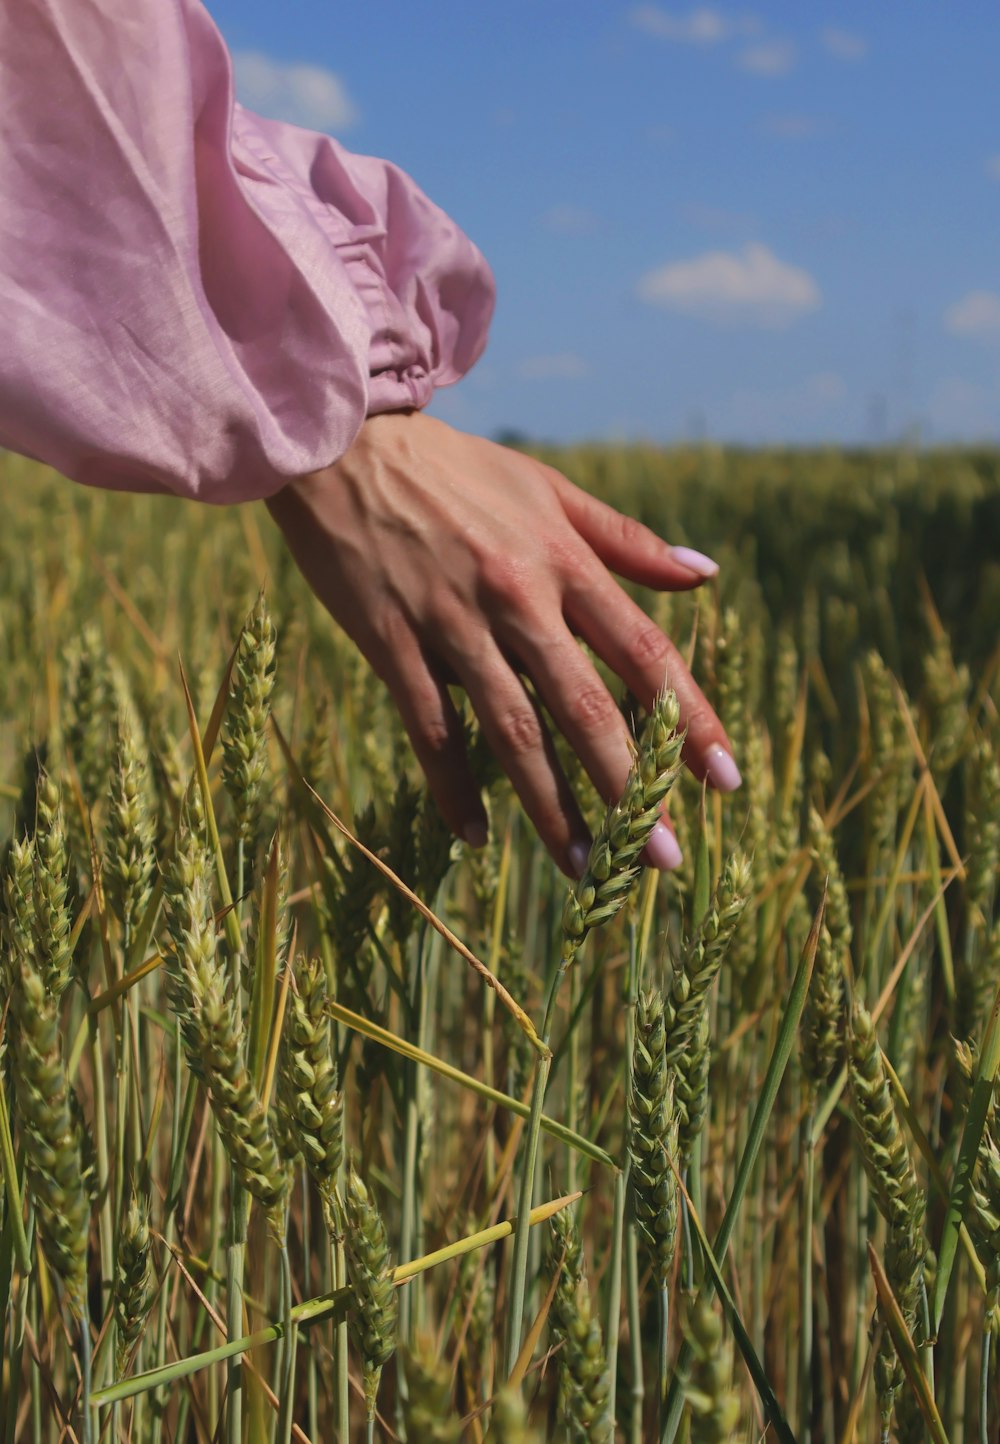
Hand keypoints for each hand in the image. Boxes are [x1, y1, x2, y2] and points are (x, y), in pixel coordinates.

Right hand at [265, 411, 739, 877]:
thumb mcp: (549, 490)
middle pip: (585, 706)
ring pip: (512, 731)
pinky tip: (476, 836)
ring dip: (552, 808)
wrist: (345, 443)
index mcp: (563, 560)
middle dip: (631, 786)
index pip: (643, 651)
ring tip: (586, 869)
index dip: (689, 717)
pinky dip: (453, 785)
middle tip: (667, 858)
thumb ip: (627, 541)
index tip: (724, 781)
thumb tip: (705, 577)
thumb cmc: (456, 469)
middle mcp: (518, 596)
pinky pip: (430, 727)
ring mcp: (452, 622)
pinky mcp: (391, 640)